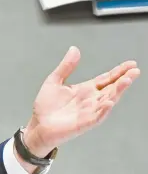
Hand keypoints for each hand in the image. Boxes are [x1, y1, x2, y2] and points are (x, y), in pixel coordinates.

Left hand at [23, 46, 139, 157]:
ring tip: (126, 81)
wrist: (37, 124)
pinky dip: (103, 110)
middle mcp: (91, 100)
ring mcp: (89, 112)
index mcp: (86, 89)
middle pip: (111, 88)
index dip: (118, 71)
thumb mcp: (54, 81)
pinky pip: (97, 117)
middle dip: (123, 80)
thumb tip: (74, 48)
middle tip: (135, 71)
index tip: (132, 64)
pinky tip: (109, 102)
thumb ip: (66, 66)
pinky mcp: (84, 123)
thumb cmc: (46, 105)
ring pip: (108, 100)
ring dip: (117, 91)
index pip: (106, 79)